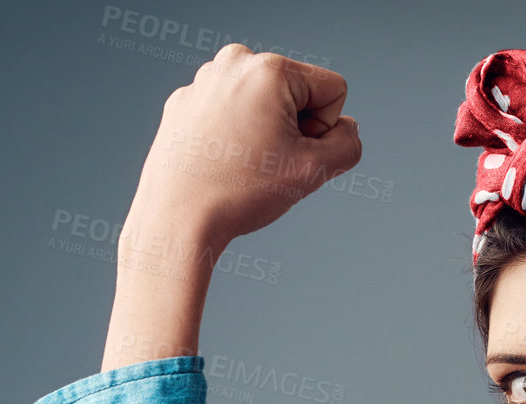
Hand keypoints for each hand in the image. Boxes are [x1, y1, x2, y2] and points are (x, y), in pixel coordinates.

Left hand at [128, 45, 361, 252]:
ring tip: (241, 163)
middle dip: (293, 128)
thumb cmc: (241, 192)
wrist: (177, 218)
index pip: (332, 91)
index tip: (292, 153)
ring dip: (264, 132)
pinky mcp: (184, 102)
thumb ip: (348, 144)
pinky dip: (232, 136)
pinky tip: (218, 162)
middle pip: (296, 94)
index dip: (324, 130)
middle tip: (266, 162)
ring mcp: (204, 81)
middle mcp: (233, 63)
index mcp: (269, 69)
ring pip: (263, 104)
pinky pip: (230, 113)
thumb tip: (346, 128)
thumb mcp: (314, 171)